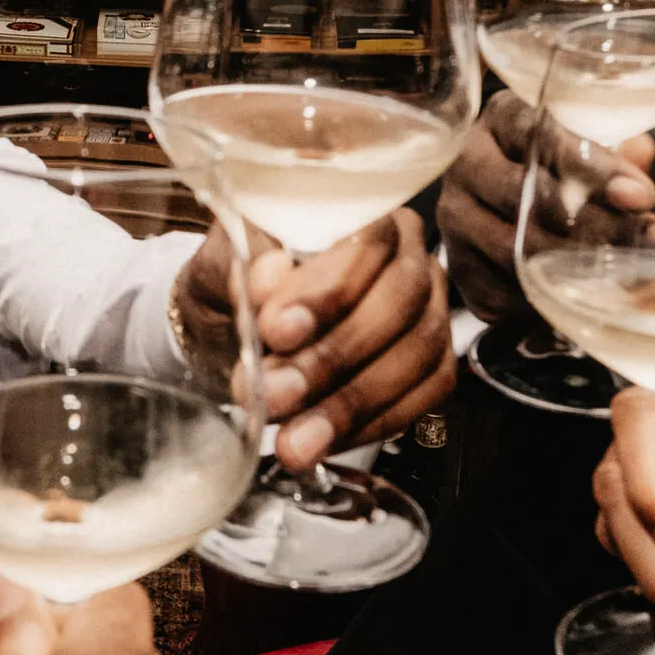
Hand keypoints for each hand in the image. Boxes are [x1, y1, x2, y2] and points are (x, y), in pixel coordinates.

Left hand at [249, 210, 450, 469]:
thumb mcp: (222, 261)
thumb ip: (242, 263)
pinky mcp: (431, 365)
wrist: (234, 323)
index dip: (327, 291)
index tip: (276, 331)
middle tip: (274, 394)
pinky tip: (324, 441)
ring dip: (350, 405)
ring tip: (294, 439)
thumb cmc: (236, 280)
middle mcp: (409, 257)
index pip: (366, 242)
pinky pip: (421, 399)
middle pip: (399, 303)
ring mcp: (429, 312)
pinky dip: (370, 426)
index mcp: (363, 213)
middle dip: (333, 358)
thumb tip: (268, 277)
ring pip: (418, 356)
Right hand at [437, 90, 654, 323]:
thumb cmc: (555, 167)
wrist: (500, 200)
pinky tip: (576, 292)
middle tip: (640, 241)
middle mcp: (467, 163)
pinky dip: (542, 297)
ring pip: (511, 248)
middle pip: (520, 194)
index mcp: (501, 119)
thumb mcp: (585, 148)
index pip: (539, 135)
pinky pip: (499, 289)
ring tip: (619, 270)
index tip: (641, 196)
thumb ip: (615, 153)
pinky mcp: (457, 263)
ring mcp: (454, 215)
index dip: (593, 166)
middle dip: (590, 223)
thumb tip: (642, 154)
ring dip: (570, 265)